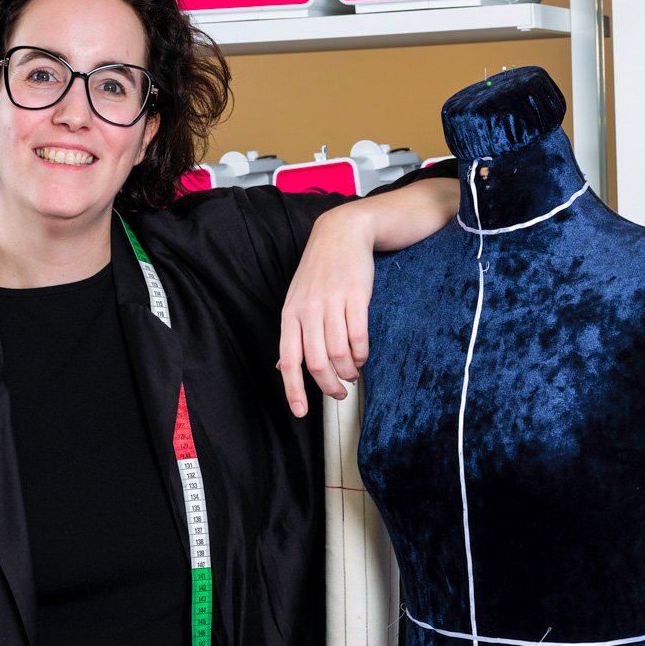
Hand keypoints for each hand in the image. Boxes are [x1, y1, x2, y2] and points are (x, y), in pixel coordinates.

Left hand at [278, 206, 374, 416]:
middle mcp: (308, 311)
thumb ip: (292, 334)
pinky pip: (358, 336)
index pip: (289, 360)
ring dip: (349, 370)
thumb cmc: (319, 271)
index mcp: (290, 315)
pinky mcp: (355, 297)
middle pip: (317, 363)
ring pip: (339, 353)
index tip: (301, 413)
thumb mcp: (297, 300)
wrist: (342, 233)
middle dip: (330, 386)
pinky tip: (362, 355)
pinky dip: (362, 353)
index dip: (294, 390)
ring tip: (353, 372)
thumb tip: (282, 368)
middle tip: (340, 394)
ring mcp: (331, 303)